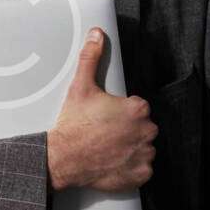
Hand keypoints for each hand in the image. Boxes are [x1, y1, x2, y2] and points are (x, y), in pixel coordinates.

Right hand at [47, 26, 157, 191]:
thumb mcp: (81, 86)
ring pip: (143, 147)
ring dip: (131, 148)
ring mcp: (144, 155)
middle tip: (105, 132)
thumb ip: (91, 57)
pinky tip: (114, 161)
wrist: (63, 158)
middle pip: (142, 127)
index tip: (107, 117)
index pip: (138, 108)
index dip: (121, 112)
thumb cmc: (73, 124)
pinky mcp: (140, 174)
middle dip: (127, 129)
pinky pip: (142, 169)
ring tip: (108, 147)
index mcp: (137, 109)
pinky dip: (131, 167)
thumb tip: (97, 35)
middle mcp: (146, 131)